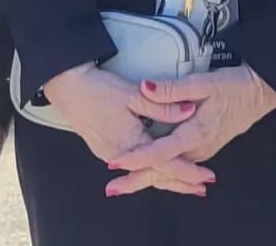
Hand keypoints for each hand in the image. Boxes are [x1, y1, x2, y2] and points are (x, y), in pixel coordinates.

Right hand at [42, 63, 213, 195]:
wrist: (68, 88)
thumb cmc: (100, 89)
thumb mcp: (133, 94)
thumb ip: (162, 106)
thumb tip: (189, 110)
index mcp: (131, 142)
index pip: (165, 163)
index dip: (188, 170)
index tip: (206, 176)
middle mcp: (121, 156)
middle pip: (156, 175)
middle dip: (180, 182)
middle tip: (202, 188)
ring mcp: (111, 154)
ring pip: (144, 173)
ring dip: (166, 179)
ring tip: (186, 184)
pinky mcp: (105, 149)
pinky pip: (133, 167)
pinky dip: (149, 171)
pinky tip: (157, 171)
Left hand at [106, 67, 275, 193]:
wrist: (259, 93)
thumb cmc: (233, 86)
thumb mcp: (203, 82)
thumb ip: (172, 89)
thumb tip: (145, 87)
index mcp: (196, 134)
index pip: (160, 152)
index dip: (137, 158)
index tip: (116, 162)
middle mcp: (198, 149)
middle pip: (163, 169)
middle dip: (137, 180)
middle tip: (111, 188)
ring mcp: (202, 151)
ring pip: (171, 170)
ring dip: (148, 176)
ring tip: (124, 184)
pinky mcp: (204, 148)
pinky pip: (179, 165)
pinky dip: (163, 171)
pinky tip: (152, 174)